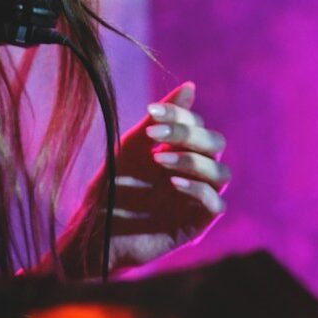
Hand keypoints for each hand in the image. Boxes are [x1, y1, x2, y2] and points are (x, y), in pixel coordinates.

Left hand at [62, 82, 229, 275]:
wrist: (94, 231)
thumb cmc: (112, 187)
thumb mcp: (133, 146)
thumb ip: (161, 118)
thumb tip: (190, 86)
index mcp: (181, 151)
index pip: (197, 124)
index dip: (179, 115)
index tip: (150, 114)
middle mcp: (194, 173)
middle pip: (216, 144)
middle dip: (188, 135)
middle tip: (155, 136)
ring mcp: (198, 199)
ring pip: (222, 173)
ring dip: (193, 160)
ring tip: (159, 160)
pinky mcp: (197, 224)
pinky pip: (216, 204)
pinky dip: (198, 190)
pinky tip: (173, 184)